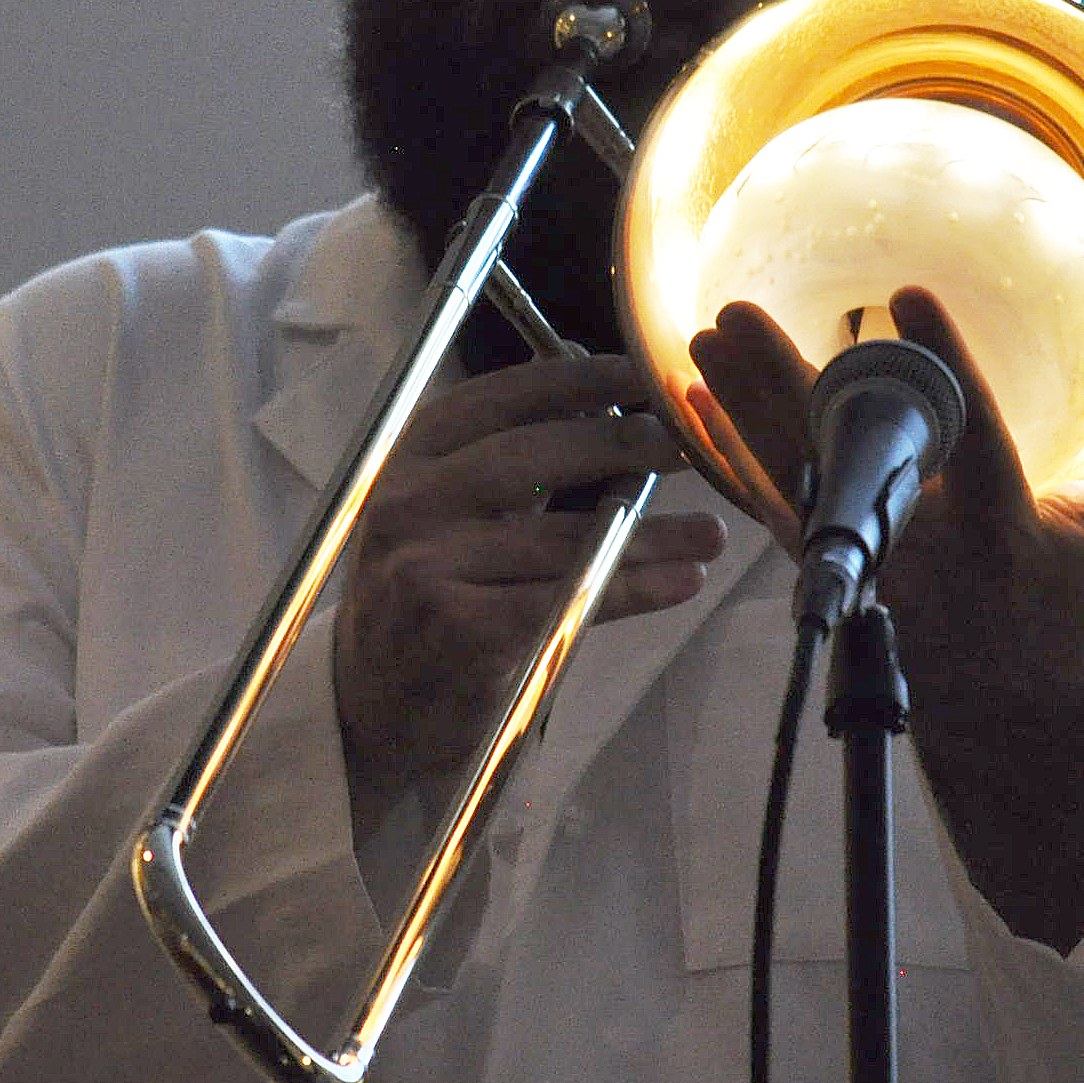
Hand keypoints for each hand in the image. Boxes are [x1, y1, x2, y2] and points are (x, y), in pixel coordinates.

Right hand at [333, 353, 727, 814]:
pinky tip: (684, 580)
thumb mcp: (437, 520)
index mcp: (404, 467)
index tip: (634, 372)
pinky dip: (637, 587)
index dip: (567, 380)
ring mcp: (429, 569)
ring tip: (711, 532)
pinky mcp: (462, 630)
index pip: (489, 402)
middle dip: (618, 444)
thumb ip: (499, 456)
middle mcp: (407, 508)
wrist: (372, 715)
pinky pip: (570, 597)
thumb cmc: (422, 610)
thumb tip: (580, 367)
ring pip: (563, 538)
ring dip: (651, 533)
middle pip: (530, 457)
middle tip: (684, 442)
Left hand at [686, 287, 1083, 946]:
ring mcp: (869, 564)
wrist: (1011, 708)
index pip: (974, 436)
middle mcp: (925, 548)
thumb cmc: (1074, 599)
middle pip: (846, 455)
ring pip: (797, 477)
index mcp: (1004, 529)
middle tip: (739, 312)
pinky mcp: (834, 575)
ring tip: (704, 337)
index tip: (908, 295)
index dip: (943, 365)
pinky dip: (733, 451)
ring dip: (744, 407)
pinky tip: (700, 397)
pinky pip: (773, 506)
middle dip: (787, 382)